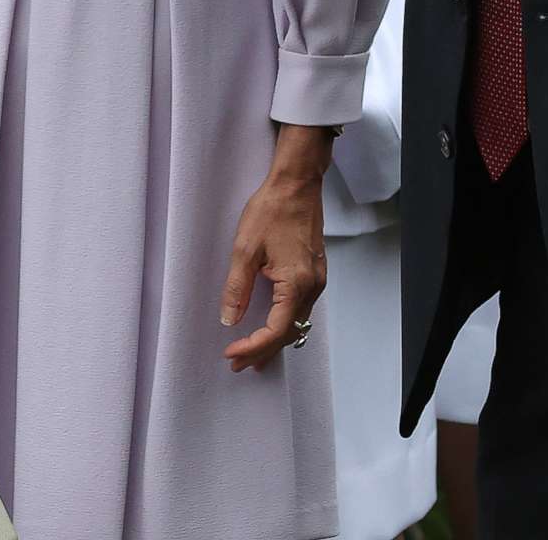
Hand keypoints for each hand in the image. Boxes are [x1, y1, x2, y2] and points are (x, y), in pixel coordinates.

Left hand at [220, 126, 334, 372]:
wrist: (296, 184)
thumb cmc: (271, 210)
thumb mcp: (245, 249)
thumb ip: (237, 289)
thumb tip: (230, 320)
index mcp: (297, 284)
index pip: (275, 330)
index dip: (252, 346)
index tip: (230, 353)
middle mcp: (313, 287)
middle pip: (289, 333)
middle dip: (262, 351)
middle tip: (237, 363)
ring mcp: (317, 280)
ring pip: (298, 323)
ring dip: (274, 340)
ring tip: (251, 354)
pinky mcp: (315, 272)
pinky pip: (301, 309)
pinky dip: (285, 323)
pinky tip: (271, 326)